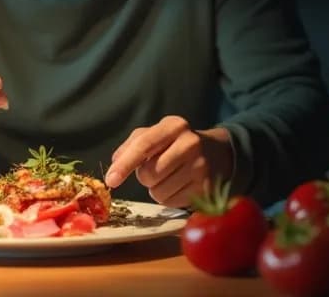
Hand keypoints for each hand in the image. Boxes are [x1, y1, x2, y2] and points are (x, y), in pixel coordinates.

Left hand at [105, 115, 232, 207]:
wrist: (218, 154)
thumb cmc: (176, 144)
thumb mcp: (156, 134)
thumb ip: (132, 145)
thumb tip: (114, 163)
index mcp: (174, 126)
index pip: (144, 145)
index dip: (124, 165)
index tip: (110, 180)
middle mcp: (190, 143)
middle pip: (149, 174)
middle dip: (144, 177)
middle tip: (155, 170)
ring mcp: (201, 167)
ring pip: (158, 192)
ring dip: (156, 190)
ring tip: (169, 178)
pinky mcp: (206, 188)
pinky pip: (172, 203)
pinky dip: (169, 198)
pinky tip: (179, 186)